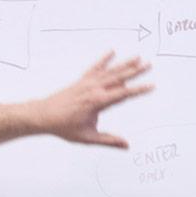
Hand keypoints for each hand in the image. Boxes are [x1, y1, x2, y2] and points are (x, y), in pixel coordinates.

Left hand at [34, 51, 153, 147]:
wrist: (43, 115)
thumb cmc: (64, 127)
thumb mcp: (87, 138)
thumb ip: (108, 141)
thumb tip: (126, 145)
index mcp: (98, 102)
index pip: (124, 94)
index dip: (139, 90)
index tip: (152, 85)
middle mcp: (94, 89)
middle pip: (119, 78)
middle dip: (135, 71)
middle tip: (150, 64)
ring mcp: (87, 83)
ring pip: (109, 71)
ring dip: (124, 64)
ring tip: (137, 57)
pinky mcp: (81, 80)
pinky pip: (94, 67)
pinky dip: (103, 59)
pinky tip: (112, 51)